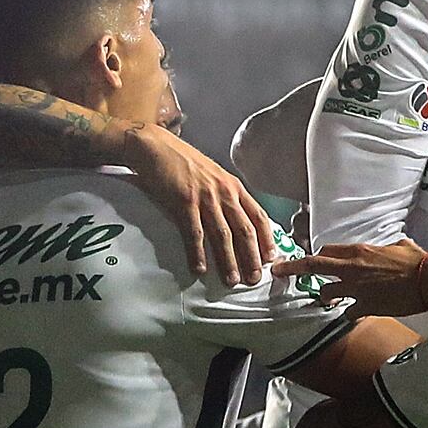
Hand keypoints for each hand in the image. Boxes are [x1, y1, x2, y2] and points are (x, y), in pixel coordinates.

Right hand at [125, 124, 275, 283]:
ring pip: (222, 235)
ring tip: (231, 280)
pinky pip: (194, 232)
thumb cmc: (184, 163)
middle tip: (254, 279)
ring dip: (228, 260)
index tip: (270, 258)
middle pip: (244, 229)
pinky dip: (198, 252)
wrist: (157, 147)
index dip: (266, 238)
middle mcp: (223, 192)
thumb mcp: (214, 176)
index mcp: (233, 187)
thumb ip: (226, 196)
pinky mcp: (183, 202)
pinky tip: (200, 268)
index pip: (258, 216)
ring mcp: (204, 197)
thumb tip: (237, 220)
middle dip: (251, 257)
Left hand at [273, 238, 427, 315]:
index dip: (317, 256)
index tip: (311, 261)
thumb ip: (391, 247)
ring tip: (329, 301)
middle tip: (277, 271)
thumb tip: (396, 247)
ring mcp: (356, 288)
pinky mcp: (365, 306)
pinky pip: (348, 313)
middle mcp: (352, 267)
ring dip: (325, 298)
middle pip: (313, 265)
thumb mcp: (401, 246)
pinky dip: (350, 314)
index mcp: (360, 251)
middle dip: (292, 268)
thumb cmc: (418, 261)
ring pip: (325, 293)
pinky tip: (356, 315)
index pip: (327, 249)